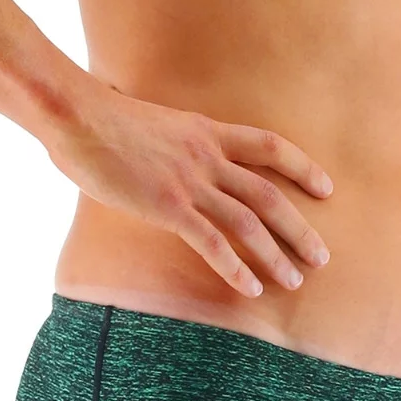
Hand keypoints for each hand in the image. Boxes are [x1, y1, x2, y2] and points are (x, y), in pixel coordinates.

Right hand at [44, 77, 333, 297]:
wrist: (73, 112)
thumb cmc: (98, 116)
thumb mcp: (149, 120)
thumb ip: (169, 141)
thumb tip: (163, 151)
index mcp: (206, 131)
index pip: (269, 146)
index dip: (302, 168)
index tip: (326, 188)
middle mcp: (206, 155)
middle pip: (269, 193)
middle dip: (300, 227)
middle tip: (321, 257)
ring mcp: (189, 181)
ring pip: (248, 221)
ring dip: (276, 254)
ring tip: (294, 280)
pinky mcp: (167, 205)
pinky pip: (211, 242)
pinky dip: (235, 267)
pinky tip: (250, 287)